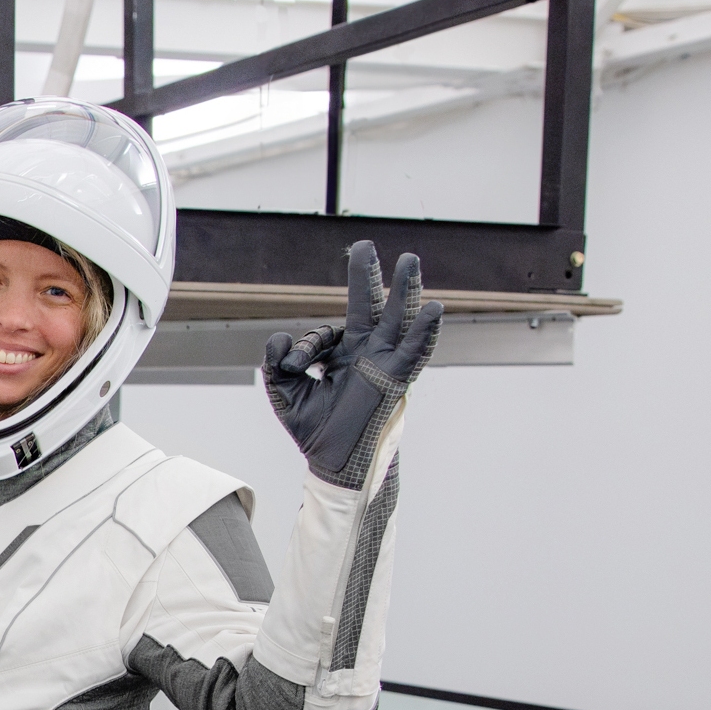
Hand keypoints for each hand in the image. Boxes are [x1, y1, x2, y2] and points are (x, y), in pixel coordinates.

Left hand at [260, 240, 443, 489]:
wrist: (334, 464)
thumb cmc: (314, 430)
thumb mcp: (285, 395)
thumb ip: (276, 365)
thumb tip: (277, 338)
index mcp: (340, 353)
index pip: (324, 334)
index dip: (306, 346)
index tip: (294, 366)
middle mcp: (365, 351)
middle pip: (368, 306)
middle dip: (365, 276)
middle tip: (362, 245)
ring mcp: (383, 362)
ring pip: (396, 319)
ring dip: (403, 290)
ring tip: (409, 260)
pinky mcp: (397, 378)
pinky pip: (415, 351)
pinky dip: (425, 331)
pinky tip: (434, 308)